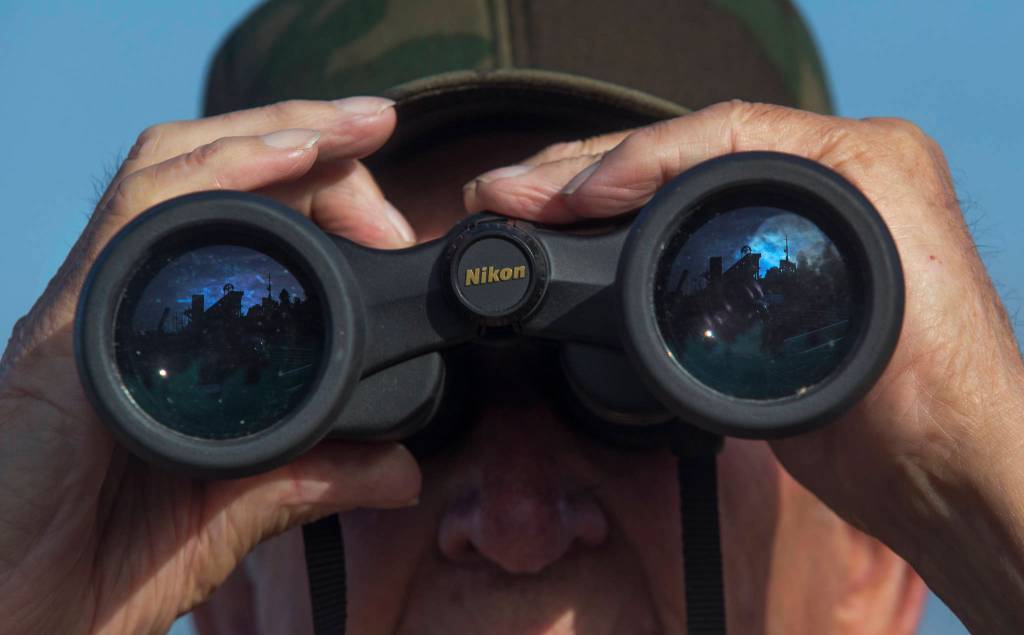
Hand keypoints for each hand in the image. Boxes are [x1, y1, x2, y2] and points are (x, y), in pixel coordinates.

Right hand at [0, 97, 421, 634]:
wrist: (13, 612)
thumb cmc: (100, 564)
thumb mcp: (232, 511)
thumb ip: (312, 480)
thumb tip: (401, 470)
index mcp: (168, 337)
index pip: (244, 226)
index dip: (325, 199)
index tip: (395, 225)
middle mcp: (129, 303)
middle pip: (220, 179)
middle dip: (315, 152)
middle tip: (385, 151)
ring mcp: (97, 304)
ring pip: (180, 166)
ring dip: (279, 131)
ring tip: (357, 125)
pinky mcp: (70, 322)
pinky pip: (143, 209)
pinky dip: (222, 166)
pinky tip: (293, 151)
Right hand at [463, 100, 1023, 632]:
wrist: (940, 468)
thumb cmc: (937, 395)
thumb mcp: (873, 302)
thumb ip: (792, 253)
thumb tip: (681, 236)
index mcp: (859, 160)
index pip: (721, 133)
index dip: (631, 158)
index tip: (565, 196)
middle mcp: (823, 175)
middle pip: (680, 150)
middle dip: (583, 169)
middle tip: (506, 188)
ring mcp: (784, 219)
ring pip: (667, 184)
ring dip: (585, 192)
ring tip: (518, 201)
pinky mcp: (757, 265)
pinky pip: (673, 227)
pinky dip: (612, 230)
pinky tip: (568, 234)